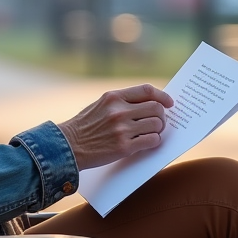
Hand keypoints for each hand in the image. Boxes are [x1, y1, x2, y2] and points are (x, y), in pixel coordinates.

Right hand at [56, 84, 173, 169]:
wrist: (67, 146)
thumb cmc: (84, 126)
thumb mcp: (100, 105)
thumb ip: (120, 102)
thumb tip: (147, 104)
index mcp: (113, 97)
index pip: (146, 90)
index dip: (162, 96)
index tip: (169, 103)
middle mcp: (119, 111)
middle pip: (156, 108)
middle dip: (162, 116)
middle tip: (158, 122)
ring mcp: (122, 129)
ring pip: (157, 124)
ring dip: (158, 130)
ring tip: (152, 133)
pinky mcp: (124, 146)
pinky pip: (151, 141)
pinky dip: (154, 142)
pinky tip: (147, 143)